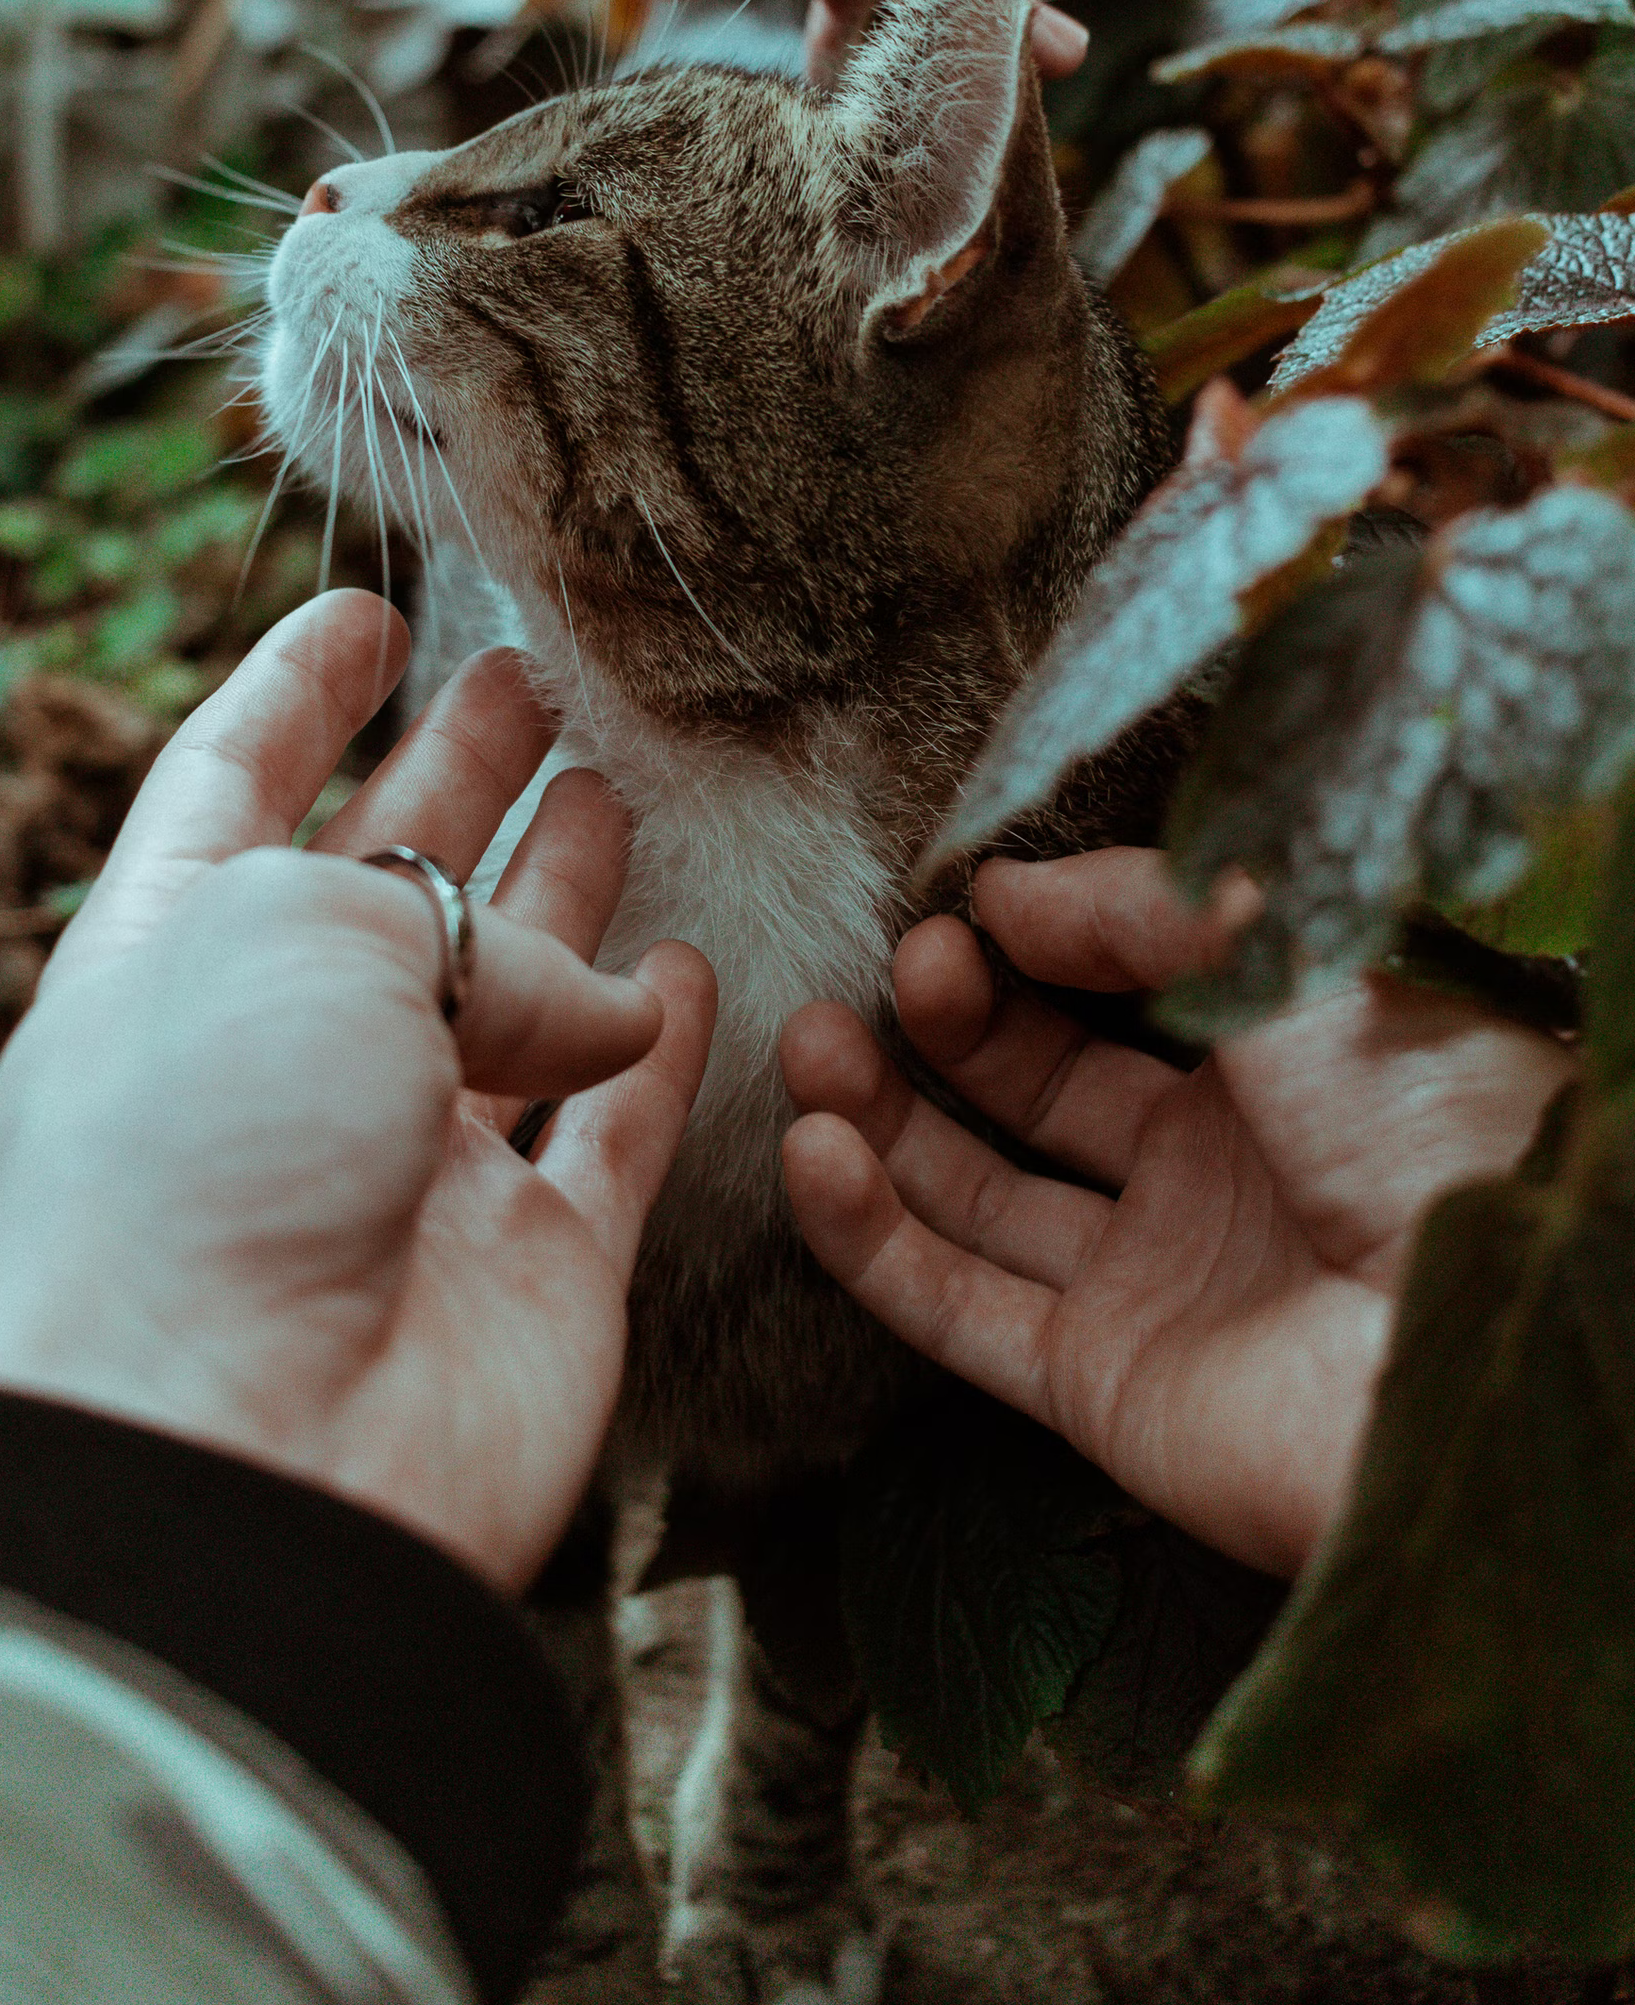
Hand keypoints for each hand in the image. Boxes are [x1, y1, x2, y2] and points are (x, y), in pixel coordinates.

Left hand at [0, 590, 714, 1591]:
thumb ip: (468, 924)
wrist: (235, 1458)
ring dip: (565, 897)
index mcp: (178, 957)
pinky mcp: (533, 1273)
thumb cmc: (211, 1157)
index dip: (298, 690)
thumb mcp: (303, 939)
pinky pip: (610, 1136)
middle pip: (395, 887)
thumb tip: (604, 995)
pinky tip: (694, 969)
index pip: (235, 785)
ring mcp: (416, 1171)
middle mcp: (294, 1059)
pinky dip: (660, 1054)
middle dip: (457, 778)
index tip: (370, 609)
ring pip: (515, 1004)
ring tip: (619, 786)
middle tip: (537, 679)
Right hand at [780, 850, 1573, 1576]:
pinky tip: (814, 1151)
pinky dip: (869, 1237)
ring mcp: (1150, 1283)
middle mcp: (1209, 1175)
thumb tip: (999, 891)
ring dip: (881, 1118)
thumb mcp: (1288, 952)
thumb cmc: (1427, 1132)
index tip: (967, 906)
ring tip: (809, 1042)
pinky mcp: (1099, 1386)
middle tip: (897, 967)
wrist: (1469, 1346)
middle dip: (948, 1020)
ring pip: (976, 1196)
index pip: (1120, 994)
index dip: (1038, 946)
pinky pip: (954, 1307)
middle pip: (1035, 1089)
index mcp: (1278, 1067)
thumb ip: (1138, 906)